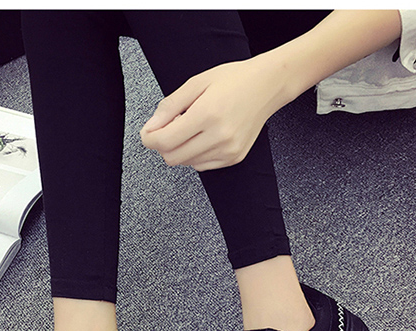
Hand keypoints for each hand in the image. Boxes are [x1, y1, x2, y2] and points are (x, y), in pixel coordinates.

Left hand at [140, 55, 285, 171]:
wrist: (267, 85)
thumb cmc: (233, 80)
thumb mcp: (196, 83)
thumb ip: (170, 106)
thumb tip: (151, 127)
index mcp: (207, 114)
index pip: (165, 141)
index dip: (149, 138)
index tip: (147, 132)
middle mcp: (219, 137)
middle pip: (172, 157)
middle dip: (162, 145)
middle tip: (168, 127)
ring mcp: (228, 150)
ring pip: (186, 163)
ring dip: (180, 148)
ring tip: (191, 127)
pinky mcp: (234, 158)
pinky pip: (202, 165)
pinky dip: (195, 154)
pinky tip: (203, 136)